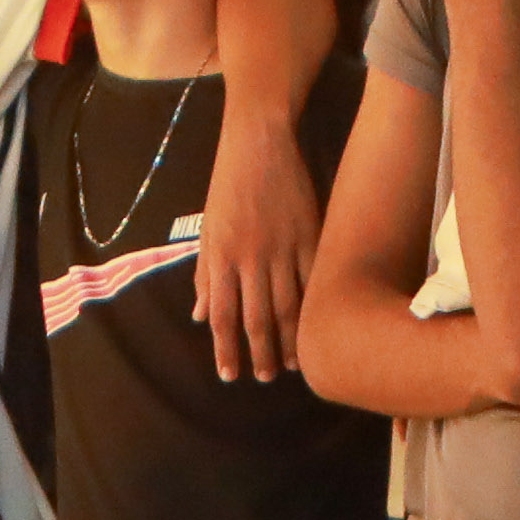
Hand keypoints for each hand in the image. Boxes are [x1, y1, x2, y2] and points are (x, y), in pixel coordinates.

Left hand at [198, 178, 303, 384]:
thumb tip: (201, 316)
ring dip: (290, 338)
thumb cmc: (227, 185)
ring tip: (292, 364)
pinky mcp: (309, 234)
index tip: (230, 375)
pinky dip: (315, 306)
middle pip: (256, 318)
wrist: (258, 143)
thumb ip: (205, 275)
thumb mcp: (208, 230)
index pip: (222, 315)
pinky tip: (318, 326)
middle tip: (266, 377)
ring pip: (288, 305)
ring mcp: (282, 247)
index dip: (225, 349)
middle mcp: (250, 257)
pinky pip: (314, 279)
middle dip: (260, 353)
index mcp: (220, 256)